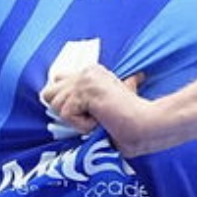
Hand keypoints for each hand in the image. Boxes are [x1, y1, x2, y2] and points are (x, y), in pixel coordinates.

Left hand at [42, 65, 165, 155]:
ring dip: (76, 120)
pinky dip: (82, 125)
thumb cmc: (136, 117)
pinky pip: (67, 115)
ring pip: (56, 105)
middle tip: (87, 117)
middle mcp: (87, 71)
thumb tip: (118, 88)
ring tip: (99, 119)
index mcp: (93, 72)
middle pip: (49, 92)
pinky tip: (101, 121)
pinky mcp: (84, 91)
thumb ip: (102, 96)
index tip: (84, 112)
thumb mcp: (117, 101)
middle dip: (62, 109)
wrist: (147, 125)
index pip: (58, 80)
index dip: (65, 100)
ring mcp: (85, 79)